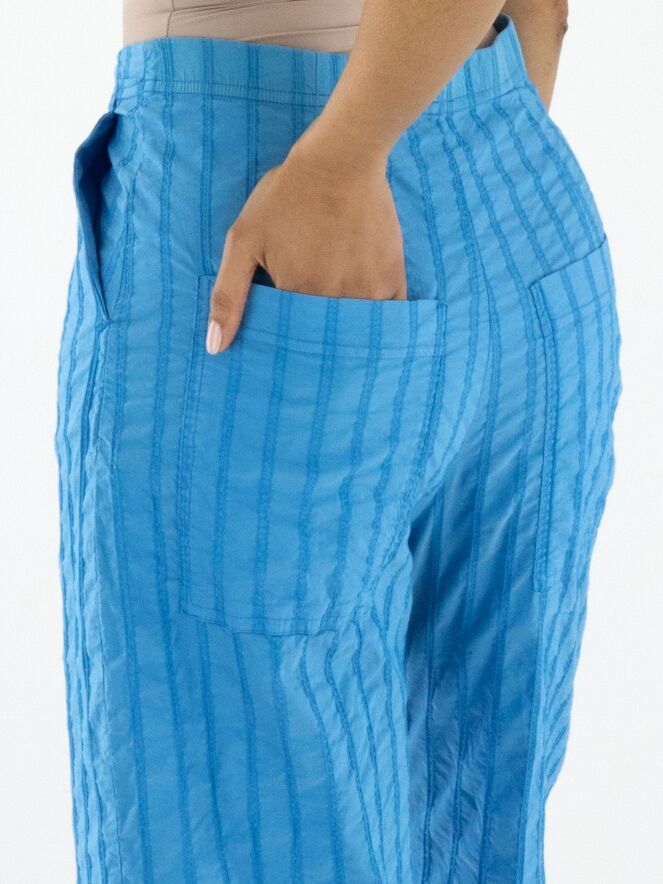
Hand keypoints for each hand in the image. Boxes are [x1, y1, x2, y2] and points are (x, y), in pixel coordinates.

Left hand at [205, 135, 406, 354]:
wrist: (341, 160)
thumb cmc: (286, 196)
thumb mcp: (242, 239)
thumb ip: (227, 295)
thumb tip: (214, 348)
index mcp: (295, 296)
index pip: (289, 335)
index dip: (285, 331)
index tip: (284, 324)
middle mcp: (332, 301)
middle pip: (322, 337)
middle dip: (315, 336)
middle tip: (313, 303)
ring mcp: (366, 292)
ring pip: (353, 331)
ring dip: (345, 330)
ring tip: (337, 305)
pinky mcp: (392, 280)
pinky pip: (387, 317)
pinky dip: (378, 321)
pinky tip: (367, 311)